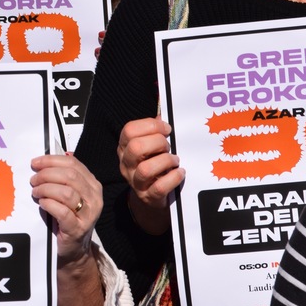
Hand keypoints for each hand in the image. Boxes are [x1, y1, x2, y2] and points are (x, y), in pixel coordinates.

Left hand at [30, 154, 100, 265]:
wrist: (73, 249)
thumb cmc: (67, 217)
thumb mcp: (69, 194)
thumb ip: (62, 176)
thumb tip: (45, 159)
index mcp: (92, 185)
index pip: (73, 164)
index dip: (51, 160)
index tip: (35, 163)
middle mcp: (94, 198)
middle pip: (69, 176)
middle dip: (46, 174)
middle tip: (33, 180)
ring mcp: (88, 214)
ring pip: (66, 193)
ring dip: (46, 189)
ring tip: (35, 193)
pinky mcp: (78, 229)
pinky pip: (62, 211)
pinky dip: (48, 204)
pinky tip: (41, 204)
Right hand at [118, 117, 183, 231]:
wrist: (151, 196)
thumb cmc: (154, 163)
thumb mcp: (150, 146)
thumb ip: (155, 129)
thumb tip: (163, 109)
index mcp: (125, 146)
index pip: (129, 130)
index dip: (151, 126)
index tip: (167, 129)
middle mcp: (126, 163)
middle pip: (135, 147)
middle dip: (158, 143)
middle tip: (168, 147)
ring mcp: (135, 181)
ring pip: (145, 169)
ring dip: (165, 161)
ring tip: (175, 161)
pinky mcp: (147, 197)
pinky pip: (158, 188)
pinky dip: (173, 178)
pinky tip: (180, 173)